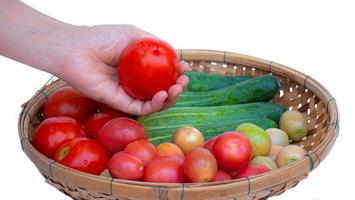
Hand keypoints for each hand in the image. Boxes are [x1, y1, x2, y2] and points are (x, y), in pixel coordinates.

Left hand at [53, 25, 189, 114]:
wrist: (76, 49)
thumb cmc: (102, 38)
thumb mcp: (134, 35)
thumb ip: (154, 44)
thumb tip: (175, 55)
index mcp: (140, 66)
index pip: (163, 74)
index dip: (176, 73)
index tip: (185, 69)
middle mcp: (136, 82)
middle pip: (162, 90)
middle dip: (177, 88)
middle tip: (183, 82)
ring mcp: (128, 93)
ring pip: (155, 102)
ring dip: (170, 98)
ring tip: (176, 88)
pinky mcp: (120, 104)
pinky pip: (141, 109)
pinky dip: (155, 105)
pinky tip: (162, 94)